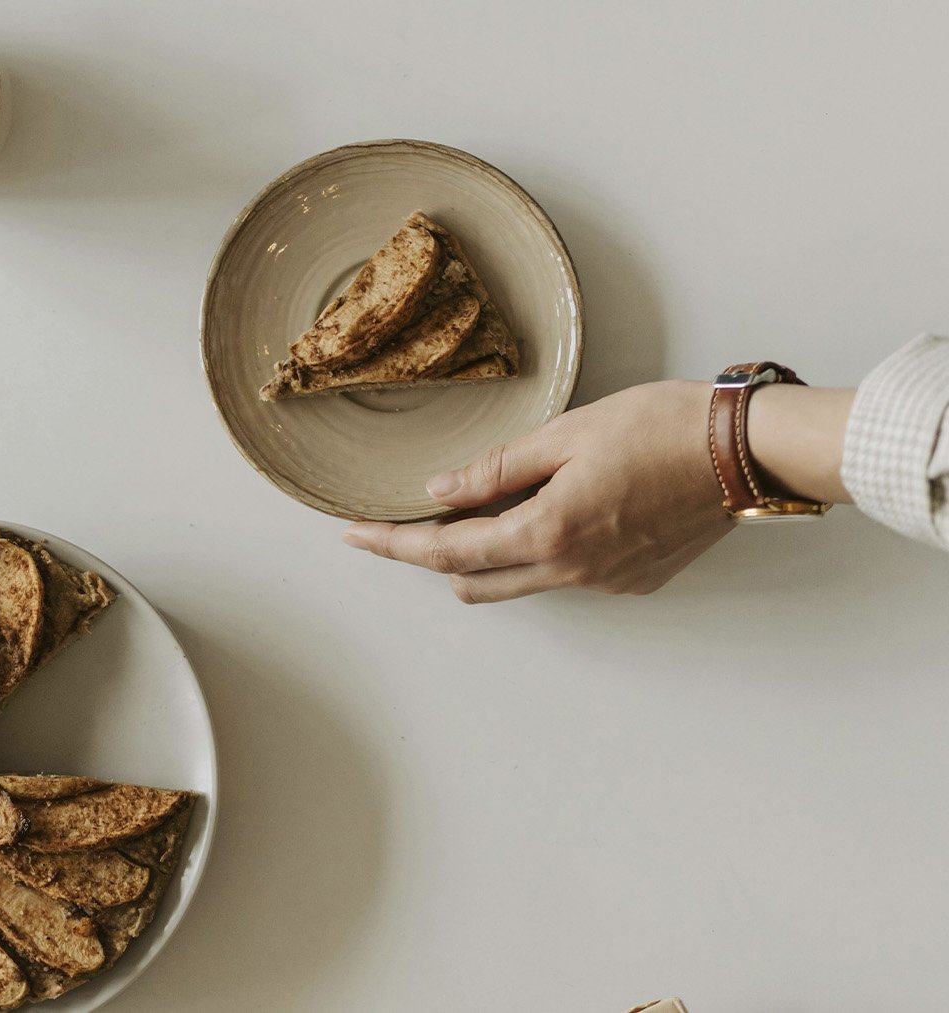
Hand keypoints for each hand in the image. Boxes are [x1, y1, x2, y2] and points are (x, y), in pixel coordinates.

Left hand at [341, 380, 734, 601]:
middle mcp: (573, 570)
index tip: (354, 536)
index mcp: (548, 533)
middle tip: (411, 518)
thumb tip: (438, 493)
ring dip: (490, 554)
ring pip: (520, 581)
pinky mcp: (636, 580)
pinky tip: (554, 507)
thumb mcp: (566, 433)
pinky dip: (541, 550)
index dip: (393, 545)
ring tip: (485, 503)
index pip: (447, 553)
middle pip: (474, 582)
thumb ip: (495, 469)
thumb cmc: (663, 426)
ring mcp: (606, 582)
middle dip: (434, 556)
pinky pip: (566, 574)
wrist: (749, 450)